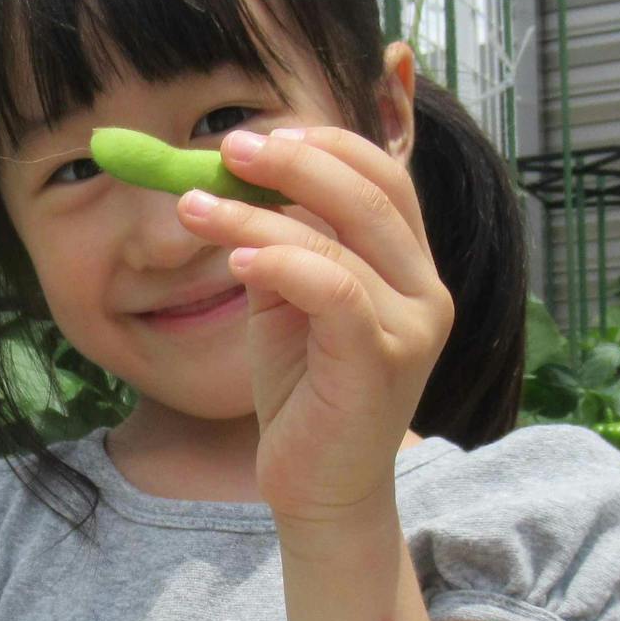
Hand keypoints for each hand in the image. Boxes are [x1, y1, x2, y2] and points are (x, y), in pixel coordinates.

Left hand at [176, 126, 452, 523]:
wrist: (320, 486)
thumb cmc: (303, 391)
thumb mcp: (287, 301)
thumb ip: (281, 242)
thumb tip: (236, 178)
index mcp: (410, 264)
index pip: (383, 176)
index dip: (325, 144)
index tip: (258, 134)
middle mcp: (426, 288)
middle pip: (369, 192)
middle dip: (292, 160)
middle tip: (226, 150)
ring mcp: (411, 325)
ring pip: (338, 237)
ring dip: (256, 213)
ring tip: (193, 206)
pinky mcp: (381, 360)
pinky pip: (333, 289)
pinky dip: (280, 262)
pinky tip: (234, 261)